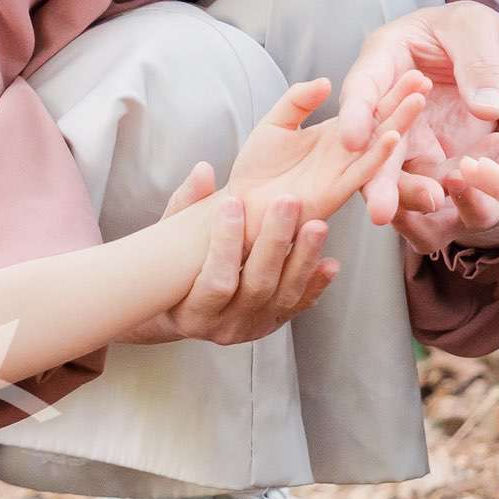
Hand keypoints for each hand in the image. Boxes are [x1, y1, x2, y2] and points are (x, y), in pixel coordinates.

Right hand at [135, 161, 337, 346]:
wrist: (180, 311)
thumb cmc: (173, 272)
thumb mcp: (168, 243)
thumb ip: (186, 206)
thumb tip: (204, 170)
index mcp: (192, 313)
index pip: (215, 282)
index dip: (225, 243)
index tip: (232, 204)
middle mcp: (224, 327)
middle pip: (257, 286)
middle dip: (275, 242)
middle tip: (287, 203)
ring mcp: (252, 327)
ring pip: (284, 295)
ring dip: (303, 258)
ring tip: (317, 225)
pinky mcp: (274, 323)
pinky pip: (299, 305)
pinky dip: (316, 284)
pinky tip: (329, 263)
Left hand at [225, 77, 423, 238]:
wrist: (240, 207)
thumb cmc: (256, 170)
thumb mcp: (275, 123)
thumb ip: (298, 100)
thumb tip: (326, 82)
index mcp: (336, 136)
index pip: (369, 109)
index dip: (390, 89)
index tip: (412, 69)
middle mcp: (345, 155)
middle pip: (382, 124)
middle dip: (404, 103)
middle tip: (425, 79)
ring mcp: (342, 174)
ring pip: (378, 147)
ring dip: (399, 124)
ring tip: (418, 100)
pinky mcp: (334, 193)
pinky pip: (360, 173)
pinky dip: (378, 155)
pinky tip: (393, 137)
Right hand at [337, 4, 498, 251]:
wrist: (482, 49)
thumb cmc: (467, 28)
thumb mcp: (475, 30)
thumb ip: (479, 66)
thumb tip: (488, 108)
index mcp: (384, 58)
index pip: (363, 88)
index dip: (355, 115)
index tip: (352, 142)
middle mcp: (387, 103)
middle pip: (374, 142)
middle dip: (376, 177)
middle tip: (380, 210)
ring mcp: (408, 133)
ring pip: (400, 169)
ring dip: (410, 191)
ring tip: (430, 203)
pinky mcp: (431, 154)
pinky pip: (437, 174)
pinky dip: (451, 183)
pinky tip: (467, 184)